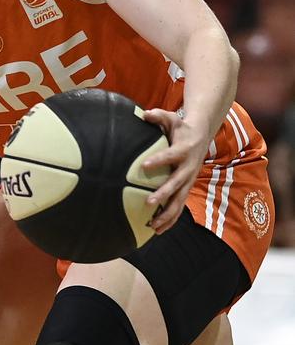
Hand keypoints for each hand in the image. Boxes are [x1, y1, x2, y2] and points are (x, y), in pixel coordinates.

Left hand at [142, 109, 209, 233]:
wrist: (202, 135)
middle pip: (176, 184)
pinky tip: (157, 230)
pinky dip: (170, 220)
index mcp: (183, 150)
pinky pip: (179, 207)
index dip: (158, 161)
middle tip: (148, 202)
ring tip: (152, 225)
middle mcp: (188, 168)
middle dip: (163, 194)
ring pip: (179, 201)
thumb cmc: (181, 127)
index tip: (143, 166)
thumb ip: (158, 116)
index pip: (169, 156)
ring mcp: (189, 181)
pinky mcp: (187, 189)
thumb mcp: (171, 118)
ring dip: (167, 214)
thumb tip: (143, 113)